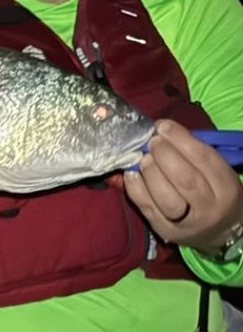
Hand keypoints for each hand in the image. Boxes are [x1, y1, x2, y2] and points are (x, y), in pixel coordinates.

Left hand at [124, 119, 242, 254]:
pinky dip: (134, 186)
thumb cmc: (212, 191)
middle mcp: (209, 208)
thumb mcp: (214, 172)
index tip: (162, 126)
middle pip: (185, 179)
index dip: (179, 138)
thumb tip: (160, 129)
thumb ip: (192, 152)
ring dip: (149, 171)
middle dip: (163, 154)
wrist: (217, 231)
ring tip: (143, 157)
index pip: (204, 159)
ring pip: (165, 197)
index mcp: (226, 188)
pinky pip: (146, 207)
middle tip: (152, 141)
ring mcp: (186, 222)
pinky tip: (132, 173)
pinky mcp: (164, 229)